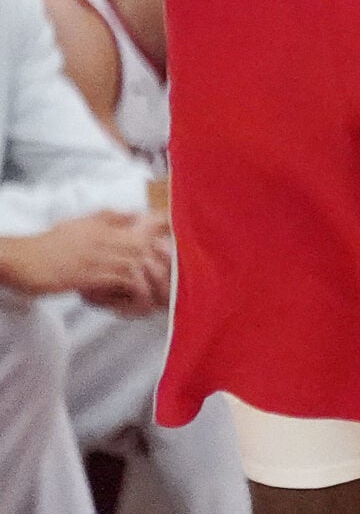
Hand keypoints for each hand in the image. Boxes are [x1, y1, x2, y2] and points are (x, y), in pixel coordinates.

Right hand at [11, 211, 170, 312]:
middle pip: (146, 245)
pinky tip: (142, 300)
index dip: (166, 230)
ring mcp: (97, 257)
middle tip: (181, 276)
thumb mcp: (81, 223)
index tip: (183, 244)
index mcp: (105, 225)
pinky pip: (119, 282)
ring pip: (136, 264)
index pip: (143, 222)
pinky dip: (133, 291)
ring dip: (153, 278)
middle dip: (166, 261)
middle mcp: (105, 238)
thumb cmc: (51, 243)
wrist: (22, 259)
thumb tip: (136, 213)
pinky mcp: (88, 276)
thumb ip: (109, 217)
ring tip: (166, 292)